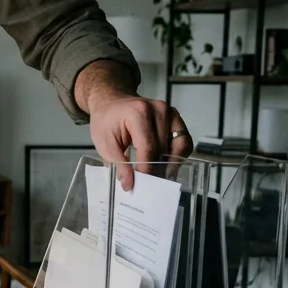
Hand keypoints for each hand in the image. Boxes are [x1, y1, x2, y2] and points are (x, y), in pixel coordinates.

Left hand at [76, 61, 192, 189]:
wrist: (112, 101)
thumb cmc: (106, 121)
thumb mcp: (104, 143)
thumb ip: (118, 164)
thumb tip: (129, 185)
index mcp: (139, 113)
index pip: (148, 147)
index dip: (146, 169)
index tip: (139, 185)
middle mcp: (159, 110)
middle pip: (164, 148)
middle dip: (157, 170)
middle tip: (149, 186)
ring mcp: (170, 112)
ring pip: (180, 145)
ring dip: (171, 164)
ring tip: (160, 178)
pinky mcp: (175, 117)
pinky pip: (183, 140)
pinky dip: (178, 155)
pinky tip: (167, 165)